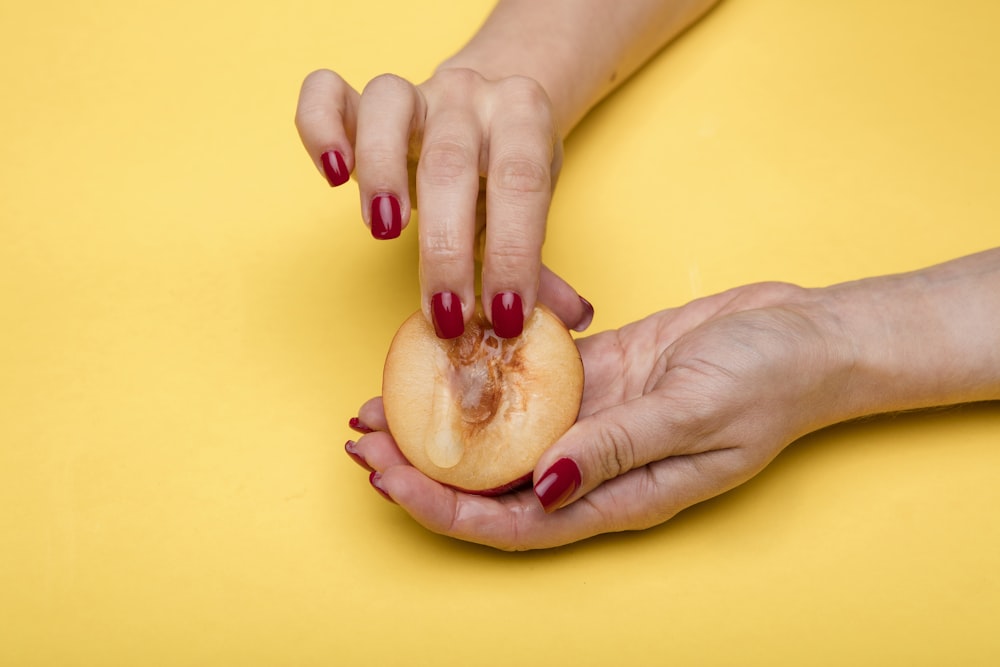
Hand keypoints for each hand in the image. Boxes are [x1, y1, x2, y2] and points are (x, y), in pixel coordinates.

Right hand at [295, 68, 592, 336]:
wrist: (493, 104)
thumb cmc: (509, 169)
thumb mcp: (533, 209)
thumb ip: (540, 263)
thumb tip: (573, 319)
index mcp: (523, 118)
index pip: (521, 185)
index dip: (514, 254)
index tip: (503, 318)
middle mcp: (470, 96)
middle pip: (451, 162)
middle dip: (446, 248)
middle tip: (445, 314)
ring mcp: (416, 91)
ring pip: (388, 108)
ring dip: (381, 172)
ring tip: (384, 232)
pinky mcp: (365, 99)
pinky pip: (328, 93)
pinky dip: (320, 128)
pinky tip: (333, 175)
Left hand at [346, 281, 856, 549]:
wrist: (805, 336)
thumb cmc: (768, 381)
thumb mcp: (695, 414)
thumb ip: (618, 449)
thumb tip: (542, 484)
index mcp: (619, 494)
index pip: (513, 519)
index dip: (445, 506)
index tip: (388, 480)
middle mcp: (595, 464)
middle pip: (492, 480)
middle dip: (423, 466)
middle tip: (363, 439)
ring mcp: (594, 418)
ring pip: (501, 430)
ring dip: (444, 419)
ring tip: (384, 402)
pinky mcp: (599, 374)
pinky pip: (530, 380)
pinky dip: (485, 373)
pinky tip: (447, 359)